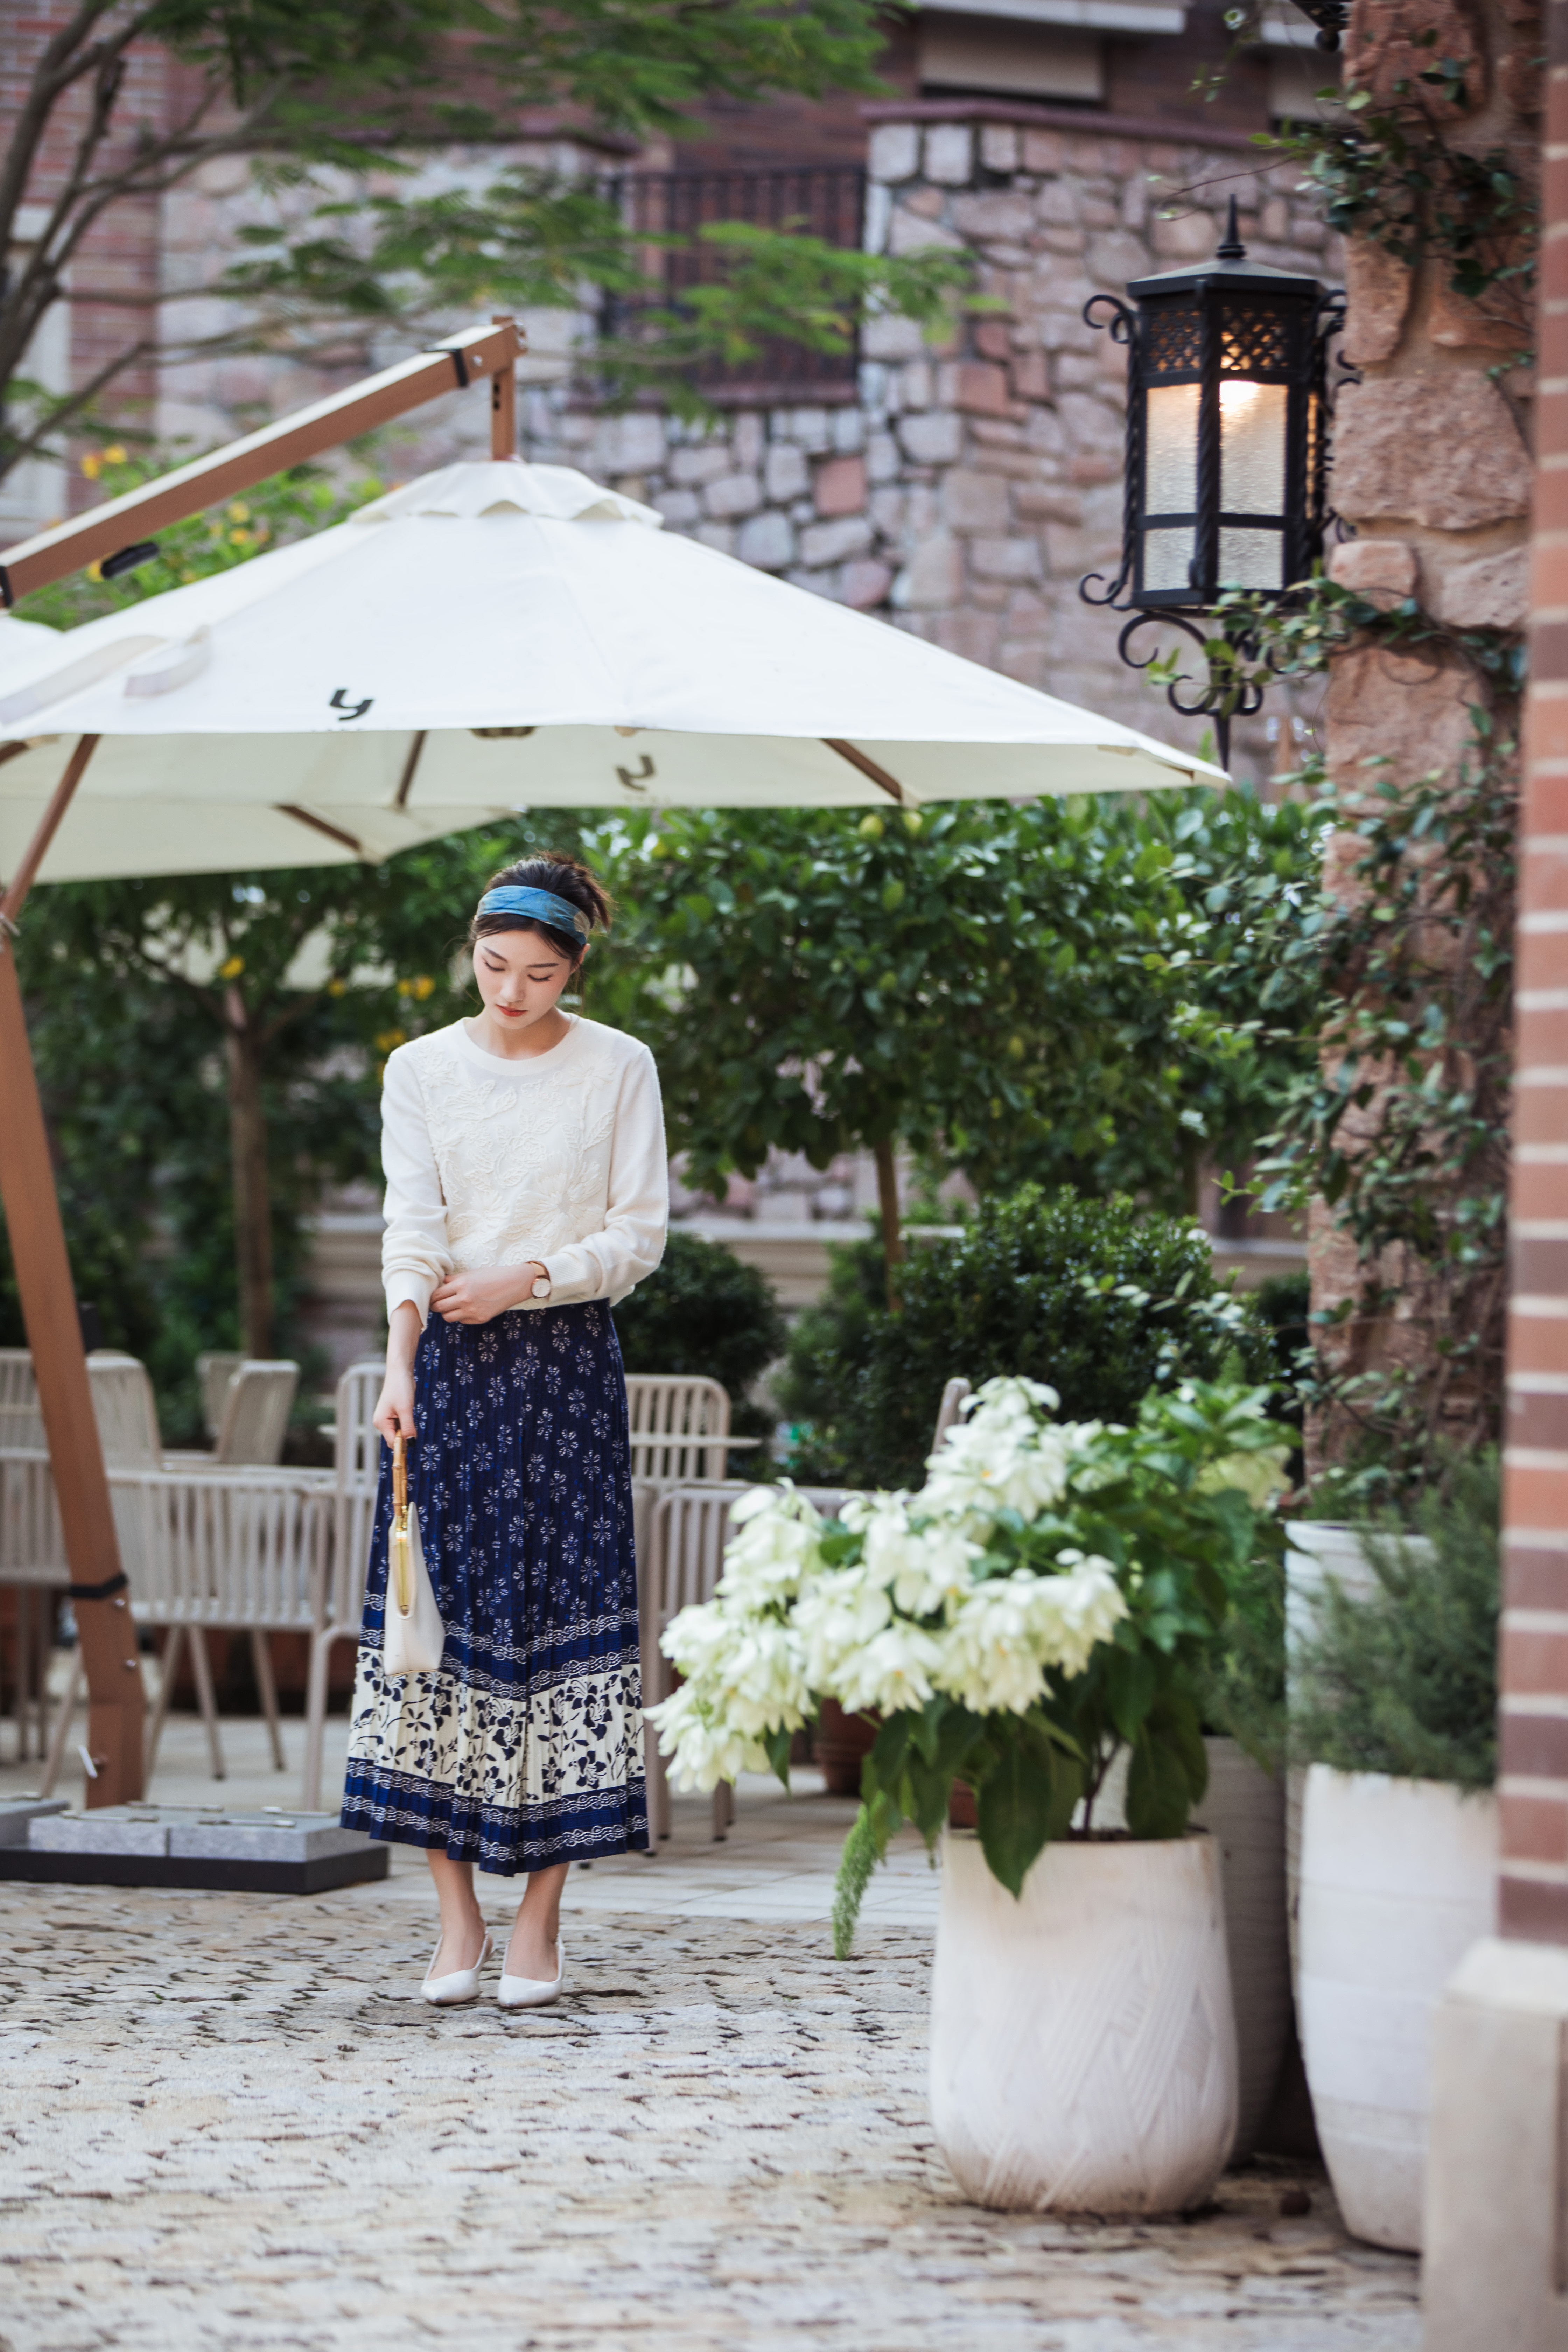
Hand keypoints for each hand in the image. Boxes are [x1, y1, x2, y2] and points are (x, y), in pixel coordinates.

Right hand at [374, 1301, 421, 1441]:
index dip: (403, 1445)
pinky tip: (410, 1411)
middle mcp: (382, 1422)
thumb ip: (408, 1427)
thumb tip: (411, 1443)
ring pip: (400, 1432)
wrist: (400, 1371)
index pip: (392, 1442)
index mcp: (381, 1422)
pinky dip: (408, 1422)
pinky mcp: (394, 1414)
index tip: (415, 1442)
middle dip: (406, 1435)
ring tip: (410, 1412)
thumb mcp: (406, 1409)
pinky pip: (402, 1425)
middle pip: (396, 1439)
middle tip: (414, 1423)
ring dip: (408, 1427)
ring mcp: (388, 1419)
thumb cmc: (400, 1388)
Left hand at [430, 1263, 545, 1324]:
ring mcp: (472, 1311)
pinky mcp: (480, 1319)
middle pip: (438, 1308)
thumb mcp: (471, 1273)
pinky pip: (462, 1321)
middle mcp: (464, 1299)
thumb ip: (453, 1279)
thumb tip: (440, 1284)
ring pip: (448, 1317)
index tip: (433, 1297)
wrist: (514, 1284)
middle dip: (435, 1306)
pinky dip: (461, 1316)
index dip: (432, 1297)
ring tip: (451, 1307)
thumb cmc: (493, 1275)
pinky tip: (467, 1309)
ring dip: (447, 1313)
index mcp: (461, 1284)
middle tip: (437, 1303)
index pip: (436, 1295)